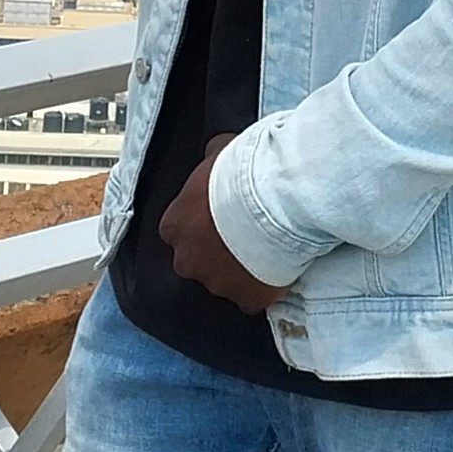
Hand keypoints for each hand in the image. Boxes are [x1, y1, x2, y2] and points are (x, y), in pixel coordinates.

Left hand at [157, 134, 289, 314]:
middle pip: (195, 261)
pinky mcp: (246, 300)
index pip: (176, 230)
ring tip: (265, 246)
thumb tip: (213, 153)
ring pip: (224, 281)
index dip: (197, 223)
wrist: (274, 201)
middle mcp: (188, 260)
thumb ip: (210, 159)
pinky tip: (277, 269)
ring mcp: (216, 284)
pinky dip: (261, 288)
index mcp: (175, 225)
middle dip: (213, 252)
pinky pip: (251, 298)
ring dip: (239, 269)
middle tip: (241, 232)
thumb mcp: (219, 151)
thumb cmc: (241, 171)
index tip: (215, 215)